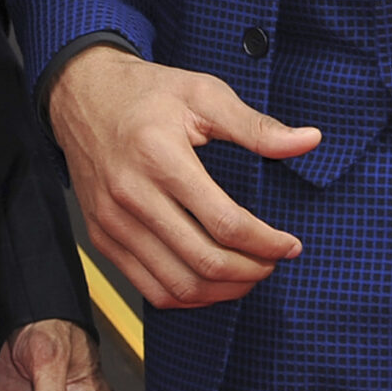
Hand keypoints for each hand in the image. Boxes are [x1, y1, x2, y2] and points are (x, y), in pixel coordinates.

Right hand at [47, 46, 319, 308]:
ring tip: (249, 275)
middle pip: (202, 262)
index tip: (290, 245)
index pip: (224, 222)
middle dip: (250, 271)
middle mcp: (131, 196)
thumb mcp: (203, 94)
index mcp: (160, 157)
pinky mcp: (101, 238)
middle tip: (274, 262)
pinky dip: (187, 297)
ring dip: (222, 291)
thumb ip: (257, 126)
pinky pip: (148, 289)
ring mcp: (112, 222)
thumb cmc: (147, 93)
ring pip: (176, 286)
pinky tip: (211, 282)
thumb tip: (310, 140)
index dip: (266, 243)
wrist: (82, 94)